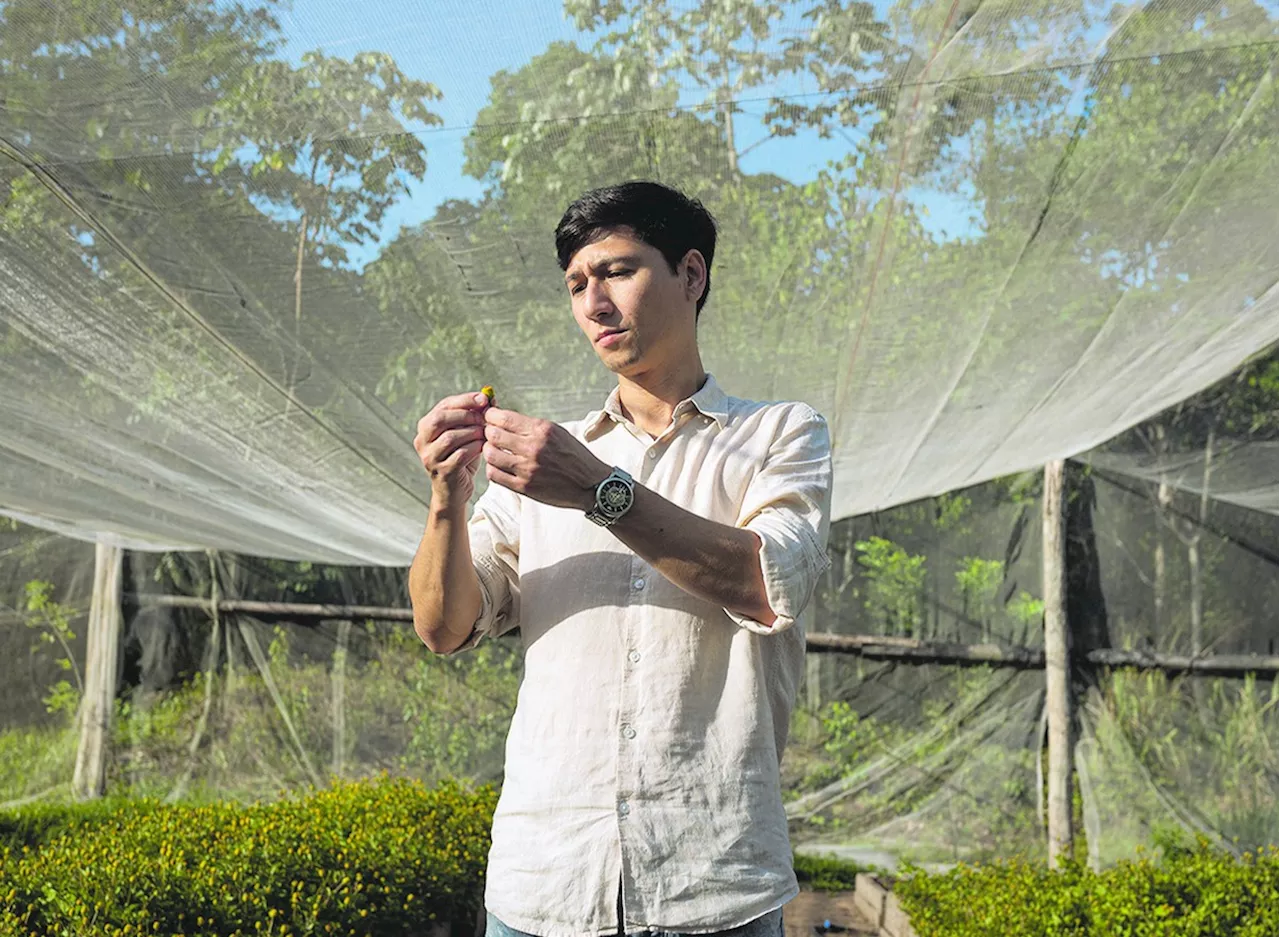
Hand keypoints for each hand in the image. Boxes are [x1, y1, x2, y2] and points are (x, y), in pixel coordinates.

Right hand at [414, 392, 489, 508]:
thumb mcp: (467, 434)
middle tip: (484, 418)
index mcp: (426, 427)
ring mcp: (430, 458)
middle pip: (440, 419)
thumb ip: (475, 416)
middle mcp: (422, 441)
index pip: (443, 406)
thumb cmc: (462, 457)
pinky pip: (460, 455)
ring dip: (472, 433)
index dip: (465, 400)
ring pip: (450, 438)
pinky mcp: (441, 472)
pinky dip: (475, 448)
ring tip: (485, 434)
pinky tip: (483, 448)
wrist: (455, 491)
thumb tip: (490, 397)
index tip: (484, 398)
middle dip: (465, 415)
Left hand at [482, 408, 609, 509]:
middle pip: (493, 435)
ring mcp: (527, 468)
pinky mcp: (525, 487)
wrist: (590, 484)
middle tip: (490, 435)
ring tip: (495, 451)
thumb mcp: (556, 432)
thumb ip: (530, 426)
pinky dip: (493, 469)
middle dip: (488, 432)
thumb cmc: (573, 456)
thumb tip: (503, 419)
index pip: (503, 418)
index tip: (489, 418)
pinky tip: (499, 466)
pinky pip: (495, 475)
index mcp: (541, 430)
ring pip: (490, 455)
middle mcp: (533, 447)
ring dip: (489, 451)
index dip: (490, 416)